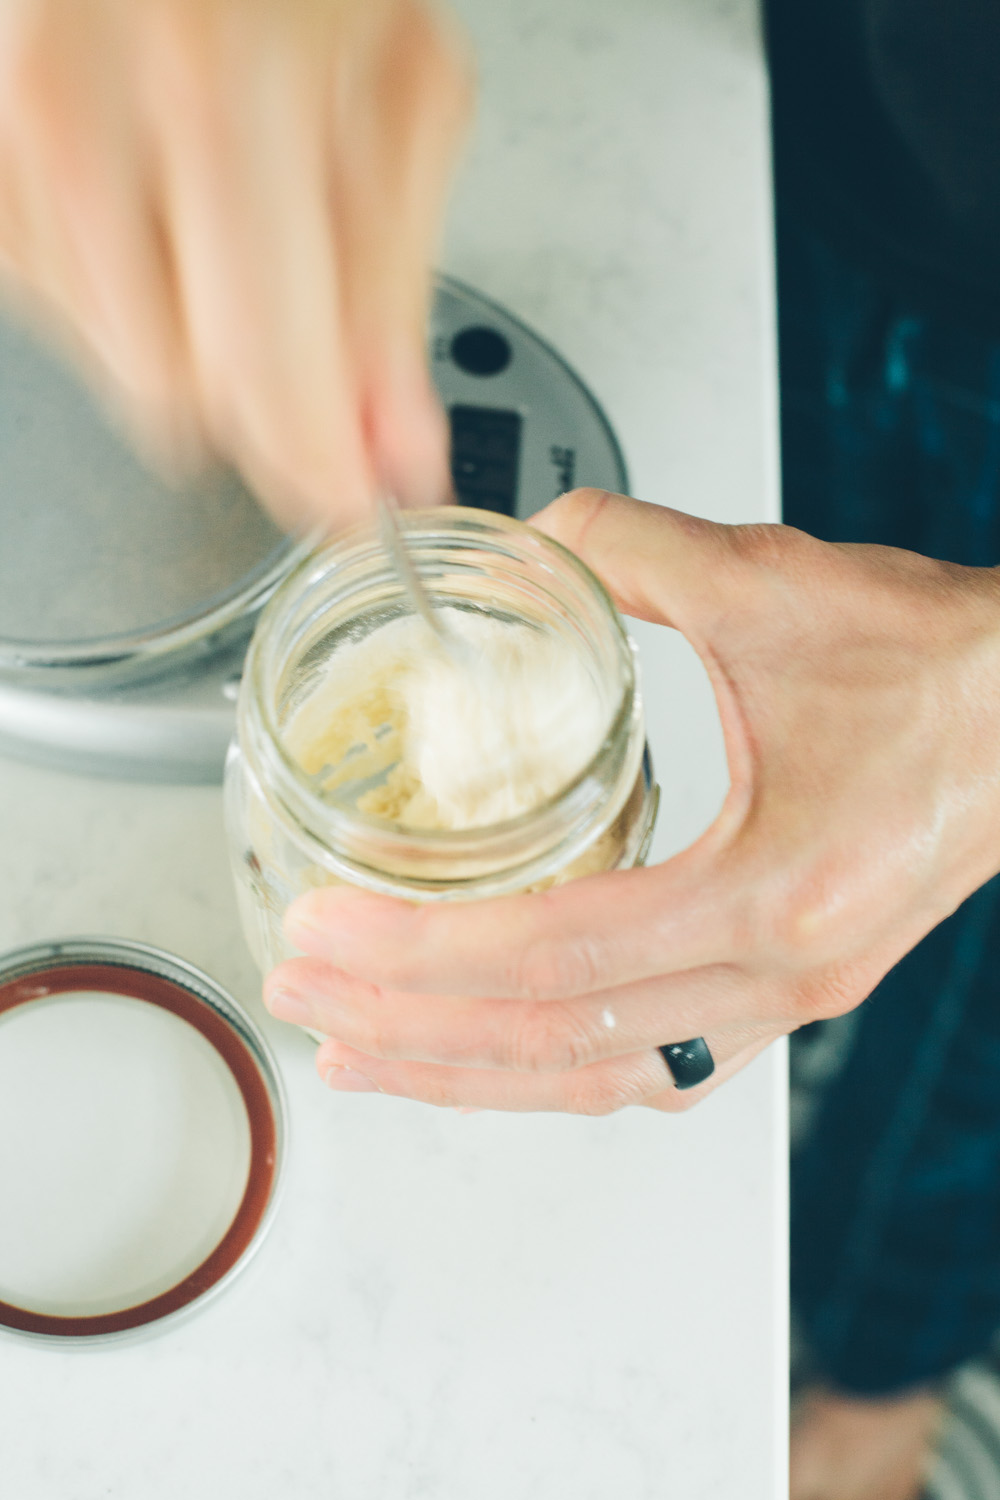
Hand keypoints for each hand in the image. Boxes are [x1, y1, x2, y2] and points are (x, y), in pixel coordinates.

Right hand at [0, 0, 470, 525]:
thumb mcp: (397, 80)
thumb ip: (392, 288)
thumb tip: (394, 452)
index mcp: (221, 84)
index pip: (263, 381)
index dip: (318, 465)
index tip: (355, 495)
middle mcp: (77, 110)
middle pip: (178, 395)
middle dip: (259, 384)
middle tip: (299, 302)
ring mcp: (2, 133)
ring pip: (109, 358)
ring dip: (186, 326)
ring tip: (223, 203)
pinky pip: (50, 298)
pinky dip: (116, 282)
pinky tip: (152, 193)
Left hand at [265, 488, 999, 1111]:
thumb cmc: (937, 664)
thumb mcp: (771, 581)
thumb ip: (625, 546)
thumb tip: (523, 542)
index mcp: (773, 890)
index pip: (557, 952)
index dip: (423, 950)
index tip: (327, 930)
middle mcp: (783, 974)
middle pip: (560, 1042)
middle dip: (413, 1028)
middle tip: (306, 996)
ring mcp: (792, 1000)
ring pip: (604, 1080)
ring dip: (473, 1072)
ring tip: (369, 1047)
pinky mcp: (794, 990)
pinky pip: (660, 1068)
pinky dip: (559, 1068)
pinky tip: (498, 1047)